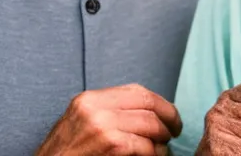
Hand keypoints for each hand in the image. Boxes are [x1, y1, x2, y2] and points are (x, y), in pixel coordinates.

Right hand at [36, 83, 181, 155]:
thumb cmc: (65, 155)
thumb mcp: (82, 124)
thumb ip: (109, 112)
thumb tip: (148, 110)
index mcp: (88, 99)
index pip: (137, 91)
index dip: (160, 102)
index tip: (169, 115)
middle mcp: (94, 107)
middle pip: (148, 104)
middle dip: (169, 117)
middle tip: (175, 131)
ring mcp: (101, 125)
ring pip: (150, 124)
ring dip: (164, 138)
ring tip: (165, 148)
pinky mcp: (111, 145)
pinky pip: (146, 145)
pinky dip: (156, 152)